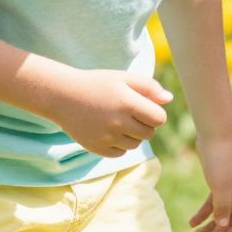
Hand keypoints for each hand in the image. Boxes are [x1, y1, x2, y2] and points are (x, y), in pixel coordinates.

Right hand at [45, 70, 170, 157]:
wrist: (62, 96)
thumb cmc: (97, 84)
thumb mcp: (124, 78)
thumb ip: (149, 86)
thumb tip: (169, 99)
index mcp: (128, 103)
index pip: (159, 118)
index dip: (155, 113)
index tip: (145, 107)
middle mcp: (118, 122)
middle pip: (149, 133)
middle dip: (146, 124)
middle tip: (132, 114)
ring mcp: (106, 137)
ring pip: (135, 144)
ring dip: (133, 135)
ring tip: (120, 122)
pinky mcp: (95, 147)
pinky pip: (120, 153)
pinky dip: (120, 145)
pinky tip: (111, 131)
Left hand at [188, 135, 231, 231]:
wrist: (214, 136)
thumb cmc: (220, 159)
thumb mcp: (220, 185)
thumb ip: (222, 206)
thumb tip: (223, 225)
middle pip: (229, 221)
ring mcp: (228, 189)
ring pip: (220, 214)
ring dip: (209, 226)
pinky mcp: (217, 183)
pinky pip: (211, 204)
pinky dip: (202, 214)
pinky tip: (191, 222)